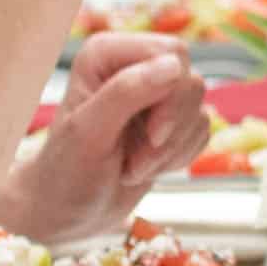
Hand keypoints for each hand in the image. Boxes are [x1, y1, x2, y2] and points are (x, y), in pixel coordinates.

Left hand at [3, 30, 211, 235]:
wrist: (68, 212)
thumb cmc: (64, 172)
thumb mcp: (88, 132)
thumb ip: (126, 92)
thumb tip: (173, 65)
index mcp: (107, 54)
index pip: (171, 53)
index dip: (170, 95)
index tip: (152, 135)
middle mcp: (133, 67)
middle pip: (190, 80)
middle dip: (172, 128)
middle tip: (138, 158)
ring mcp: (154, 95)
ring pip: (199, 108)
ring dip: (171, 149)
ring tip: (134, 167)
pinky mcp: (170, 122)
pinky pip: (201, 131)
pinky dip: (179, 157)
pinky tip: (146, 168)